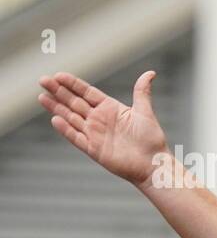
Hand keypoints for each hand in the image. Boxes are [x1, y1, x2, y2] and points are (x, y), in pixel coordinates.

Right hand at [38, 70, 168, 188]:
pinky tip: (55, 119)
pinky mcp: (93, 149)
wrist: (153, 164)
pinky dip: (66, 129)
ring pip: (71, 118)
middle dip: (59, 91)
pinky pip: (76, 137)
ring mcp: (95, 134)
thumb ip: (142, 92)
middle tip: (43, 80)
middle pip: (75, 102)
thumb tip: (150, 73)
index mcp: (110, 109)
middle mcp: (99, 120)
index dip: (73, 84)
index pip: (87, 93)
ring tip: (42, 97)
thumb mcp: (145, 112)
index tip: (59, 75)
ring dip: (57, 108)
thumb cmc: (151, 139)